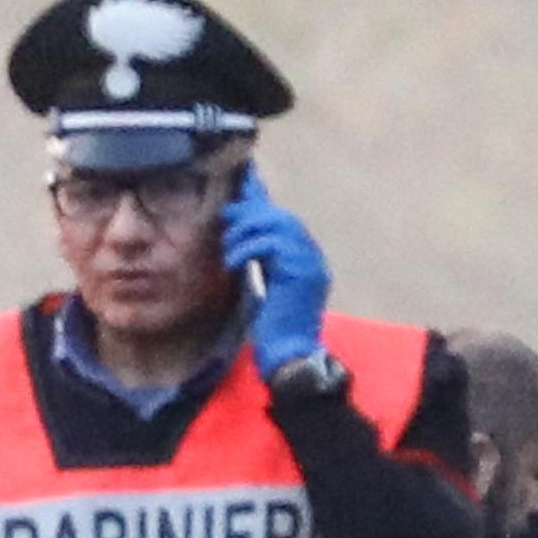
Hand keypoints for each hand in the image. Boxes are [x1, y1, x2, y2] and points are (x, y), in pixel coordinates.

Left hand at [217, 170, 333, 381]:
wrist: (289, 356)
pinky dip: (246, 250)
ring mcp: (311, 262)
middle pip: (281, 217)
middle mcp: (313, 256)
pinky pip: (269, 244)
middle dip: (249, 214)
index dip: (262, 200)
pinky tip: (233, 264)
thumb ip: (261, 257)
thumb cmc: (274, 327)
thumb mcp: (266, 284)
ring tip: (228, 250)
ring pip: (276, 225)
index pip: (283, 219)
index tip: (243, 181)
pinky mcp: (301, 271)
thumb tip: (238, 229)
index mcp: (306, 257)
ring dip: (244, 233)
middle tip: (225, 218)